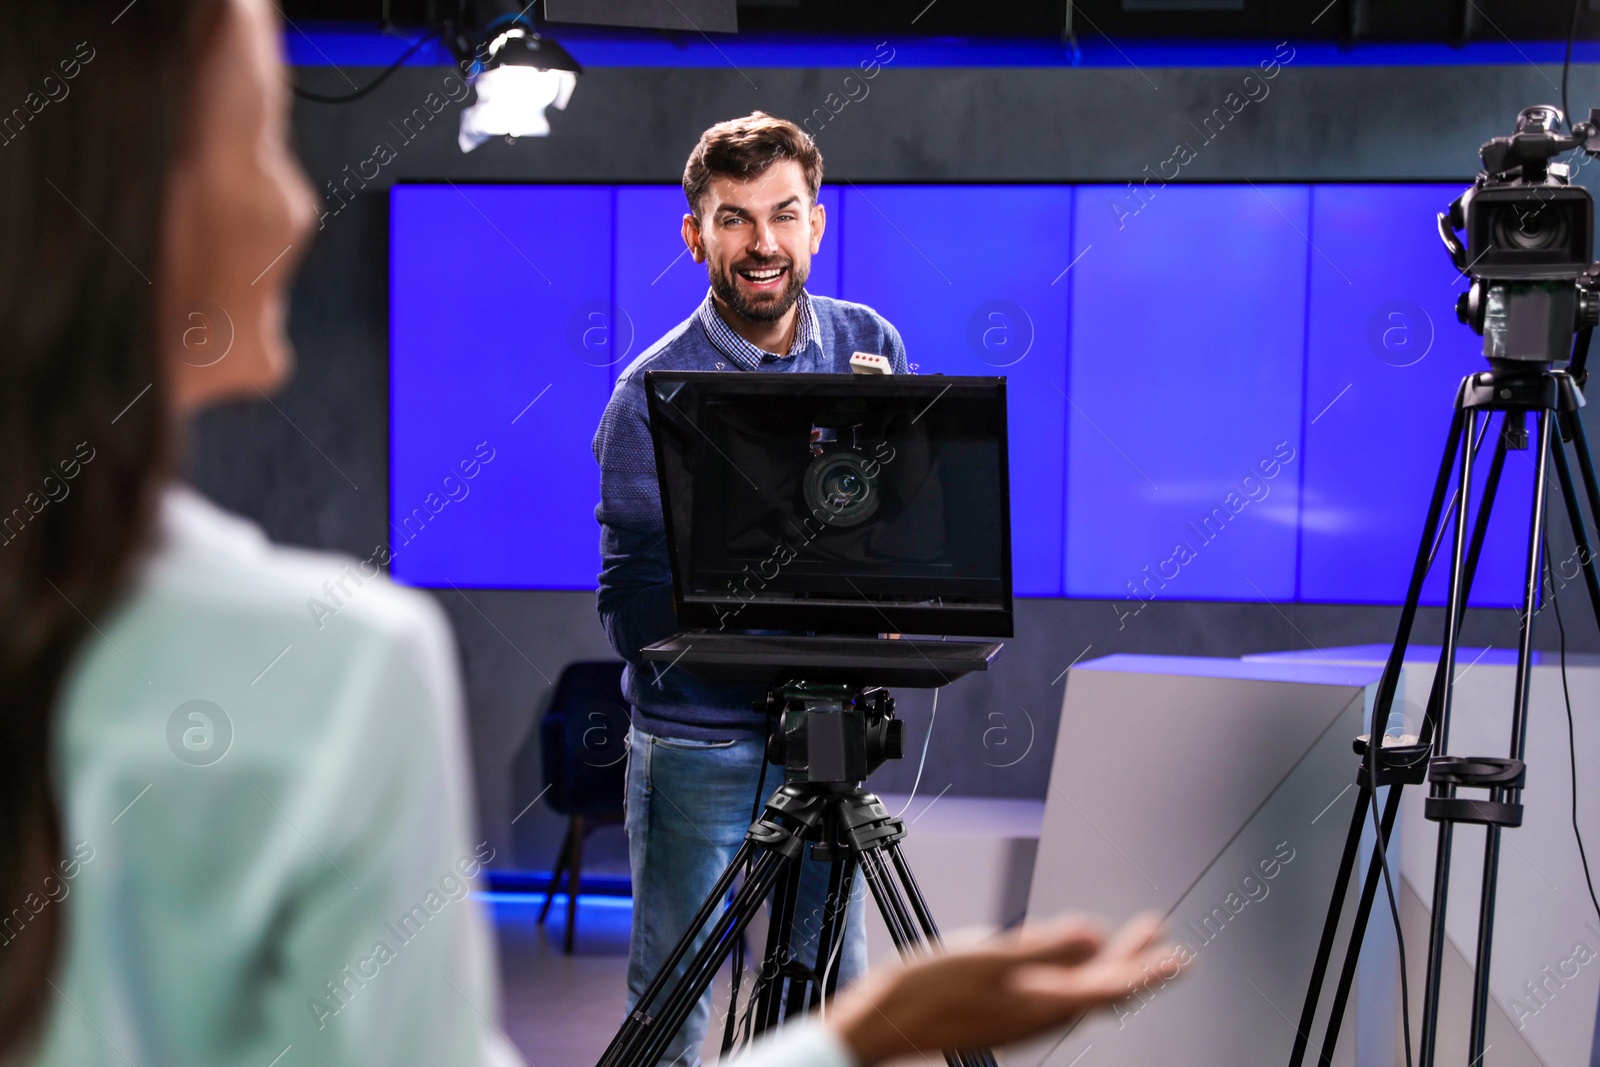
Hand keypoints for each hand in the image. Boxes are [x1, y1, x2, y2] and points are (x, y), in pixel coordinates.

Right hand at [827, 913, 1181, 1065]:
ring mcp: (1021, 1020)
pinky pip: (1054, 997)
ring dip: (1105, 967)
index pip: (1112, 986)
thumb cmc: (925, 994)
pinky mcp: (1004, 1017)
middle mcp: (1039, 1016)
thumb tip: (1092, 935)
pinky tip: (1063, 962)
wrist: (884, 1028)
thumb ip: (1042, 948)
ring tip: (1123, 946)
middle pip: (1101, 990)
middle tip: (1159, 941)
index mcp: (1042, 1001)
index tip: (1175, 953)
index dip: (1147, 968)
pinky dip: (1072, 974)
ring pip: (1080, 994)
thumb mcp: (985, 958)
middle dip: (1133, 962)